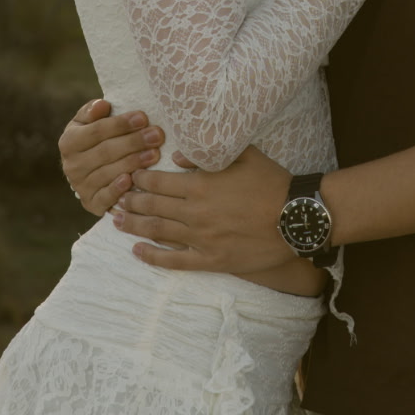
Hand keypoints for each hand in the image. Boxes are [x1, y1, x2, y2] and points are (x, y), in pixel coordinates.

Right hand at [58, 97, 164, 214]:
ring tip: (155, 154)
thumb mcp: (88, 123)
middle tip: (157, 135)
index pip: (97, 131)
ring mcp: (81, 186)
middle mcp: (71, 165)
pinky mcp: (91, 203)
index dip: (120, 124)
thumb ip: (92, 111)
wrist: (88, 172)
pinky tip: (132, 180)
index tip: (143, 117)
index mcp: (69, 142)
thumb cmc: (95, 140)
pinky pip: (105, 198)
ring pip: (109, 173)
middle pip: (106, 152)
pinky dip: (118, 190)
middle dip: (133, 142)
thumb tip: (102, 105)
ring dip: (133, 163)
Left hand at [110, 147, 292, 273]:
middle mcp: (195, 212)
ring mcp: (201, 238)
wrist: (297, 217)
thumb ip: (209, 153)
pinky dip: (152, 256)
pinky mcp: (211, 259)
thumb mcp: (245, 155)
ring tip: (116, 221)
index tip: (130, 177)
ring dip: (133, 225)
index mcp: (200, 184)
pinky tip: (137, 251)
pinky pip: (174, 261)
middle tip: (117, 198)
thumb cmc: (273, 182)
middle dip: (130, 200)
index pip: (158, 181)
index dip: (140, 179)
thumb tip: (179, 156)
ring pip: (157, 231)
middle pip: (152, 205)